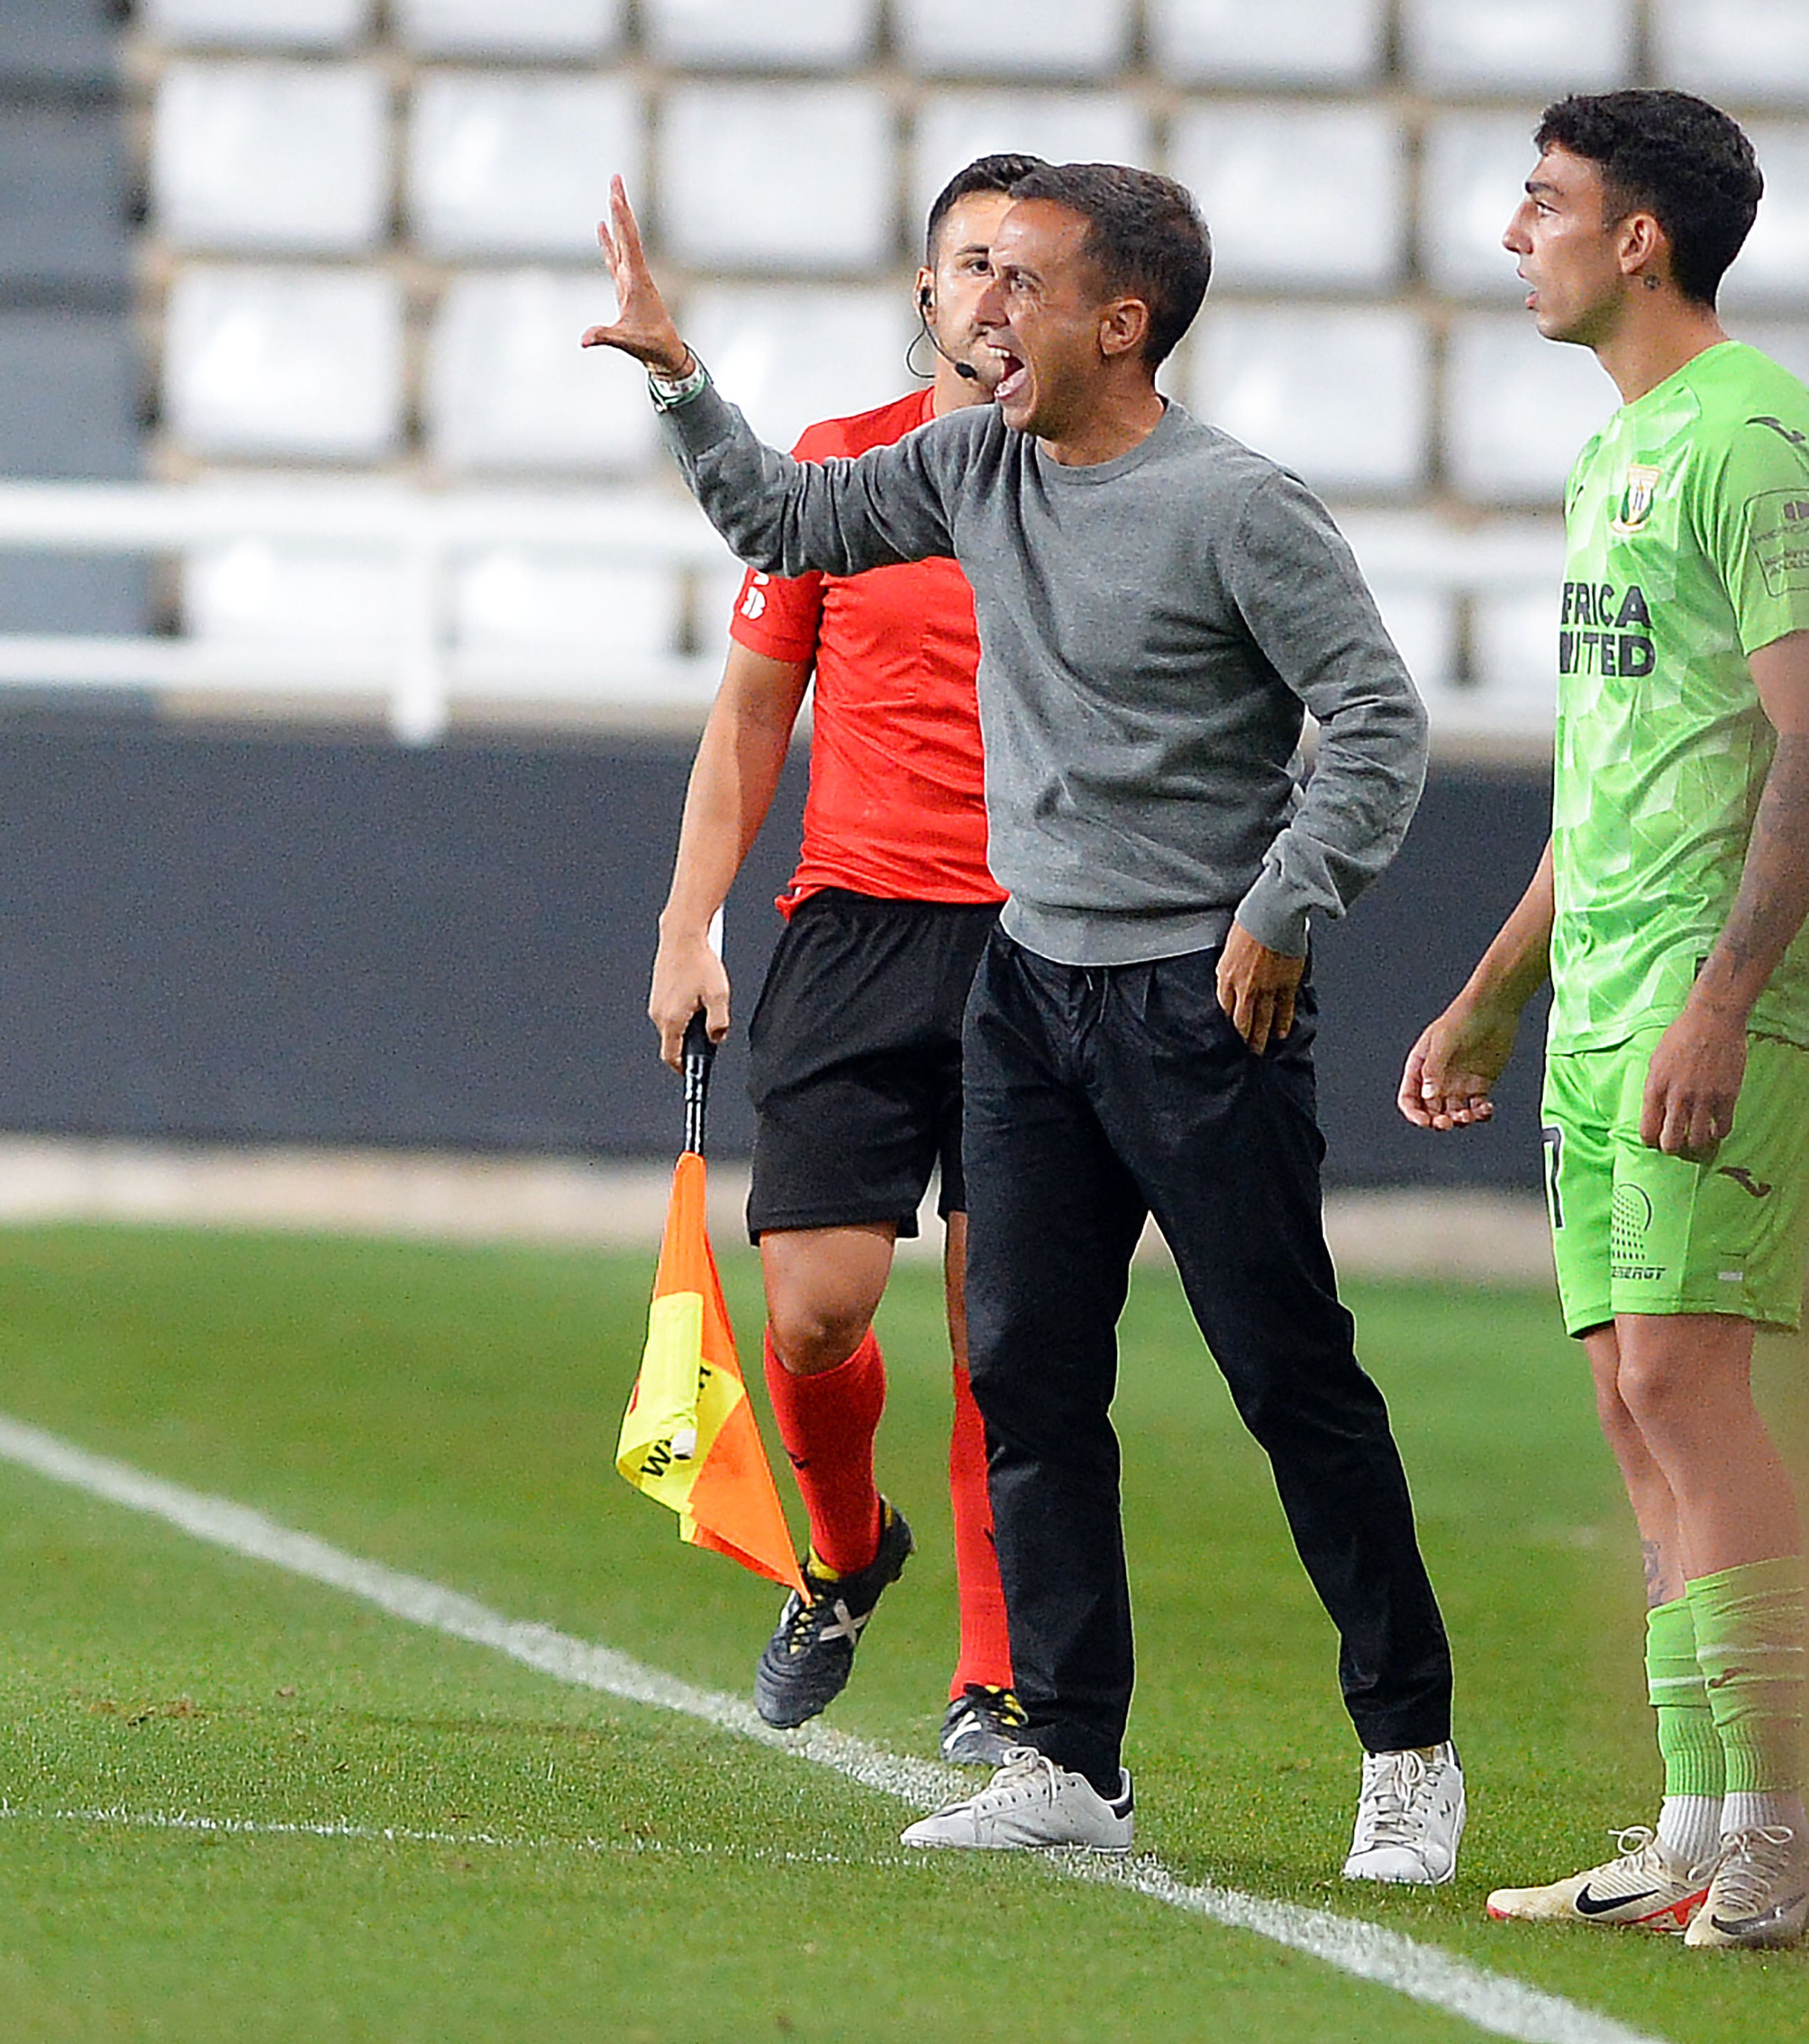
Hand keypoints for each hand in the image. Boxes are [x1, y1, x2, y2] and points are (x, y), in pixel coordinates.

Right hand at [580, 175, 690, 374]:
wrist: (665, 351)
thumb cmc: (649, 345)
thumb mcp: (626, 341)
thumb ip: (605, 336)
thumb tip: (585, 339)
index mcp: (636, 280)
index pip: (628, 243)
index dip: (621, 220)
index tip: (616, 197)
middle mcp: (635, 273)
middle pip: (627, 232)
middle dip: (621, 205)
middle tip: (616, 179)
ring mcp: (631, 277)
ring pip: (623, 240)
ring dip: (617, 216)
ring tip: (613, 192)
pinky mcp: (626, 284)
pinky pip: (615, 254)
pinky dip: (609, 239)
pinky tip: (603, 224)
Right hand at [649, 926, 730, 1071]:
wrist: (682, 934)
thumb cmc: (699, 961)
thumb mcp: (719, 996)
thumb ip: (719, 1023)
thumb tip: (717, 1038)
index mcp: (671, 1020)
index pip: (671, 1057)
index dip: (683, 1068)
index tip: (692, 1072)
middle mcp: (658, 1013)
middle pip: (673, 1040)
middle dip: (690, 1041)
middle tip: (710, 1031)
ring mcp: (655, 1001)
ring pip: (672, 1023)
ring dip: (687, 1023)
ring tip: (705, 1005)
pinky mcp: (657, 989)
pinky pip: (670, 1008)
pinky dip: (682, 1009)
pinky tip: (696, 993)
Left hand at [1216, 920, 1304, 1054]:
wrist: (1273, 914)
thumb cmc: (1250, 923)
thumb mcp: (1228, 948)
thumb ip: (1227, 970)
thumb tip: (1228, 984)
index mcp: (1226, 976)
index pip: (1223, 1010)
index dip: (1226, 1025)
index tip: (1226, 1036)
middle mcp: (1244, 987)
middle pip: (1241, 1022)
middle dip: (1242, 1039)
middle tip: (1243, 1052)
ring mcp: (1266, 988)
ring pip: (1262, 1021)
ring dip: (1260, 1038)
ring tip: (1259, 1051)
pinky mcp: (1286, 985)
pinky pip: (1284, 1010)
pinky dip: (1282, 1024)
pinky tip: (1280, 1034)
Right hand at [1397, 996, 1518, 1129]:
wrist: (1493, 1008)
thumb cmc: (1462, 1019)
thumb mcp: (1442, 1041)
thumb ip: (1434, 1069)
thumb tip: (1428, 1095)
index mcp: (1421, 1068)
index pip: (1410, 1099)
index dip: (1414, 1114)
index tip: (1425, 1122)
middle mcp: (1438, 1079)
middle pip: (1431, 1111)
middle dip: (1438, 1121)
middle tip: (1448, 1122)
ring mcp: (1459, 1084)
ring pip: (1455, 1114)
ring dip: (1460, 1120)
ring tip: (1470, 1115)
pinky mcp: (1480, 1085)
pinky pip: (1477, 1108)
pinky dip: (1481, 1114)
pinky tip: (1486, 1109)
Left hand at [1640, 998, 1747, 1160]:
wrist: (1712, 1020)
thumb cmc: (1680, 1037)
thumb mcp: (1656, 1061)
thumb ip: (1655, 1088)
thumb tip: (1655, 1113)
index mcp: (1655, 1088)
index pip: (1648, 1130)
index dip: (1650, 1140)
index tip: (1655, 1138)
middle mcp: (1678, 1097)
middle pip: (1672, 1142)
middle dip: (1671, 1148)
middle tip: (1675, 1144)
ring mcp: (1704, 1098)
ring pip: (1698, 1140)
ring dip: (1696, 1143)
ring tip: (1696, 1138)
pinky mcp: (1727, 1096)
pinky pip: (1723, 1127)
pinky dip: (1718, 1132)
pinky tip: (1715, 1127)